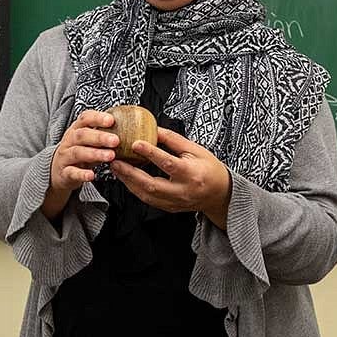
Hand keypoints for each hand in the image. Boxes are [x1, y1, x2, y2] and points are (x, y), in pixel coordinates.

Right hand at [44, 109, 118, 218]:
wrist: (58, 172)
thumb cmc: (79, 153)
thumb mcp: (88, 142)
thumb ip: (103, 135)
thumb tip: (130, 129)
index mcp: (77, 130)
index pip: (84, 118)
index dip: (97, 118)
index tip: (111, 120)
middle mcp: (69, 141)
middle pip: (81, 135)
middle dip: (99, 137)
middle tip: (116, 140)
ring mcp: (65, 157)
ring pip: (77, 153)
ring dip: (94, 154)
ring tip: (110, 156)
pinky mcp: (64, 173)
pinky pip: (72, 172)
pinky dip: (82, 174)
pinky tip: (92, 175)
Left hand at [109, 127, 231, 228]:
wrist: (220, 193)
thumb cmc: (209, 168)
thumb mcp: (196, 149)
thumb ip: (173, 140)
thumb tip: (153, 128)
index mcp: (192, 174)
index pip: (168, 164)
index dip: (151, 153)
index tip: (135, 143)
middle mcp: (183, 191)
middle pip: (152, 185)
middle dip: (130, 173)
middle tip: (115, 160)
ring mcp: (175, 202)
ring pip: (146, 195)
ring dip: (128, 181)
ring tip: (116, 167)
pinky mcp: (169, 207)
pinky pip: (148, 200)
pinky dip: (134, 188)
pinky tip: (125, 178)